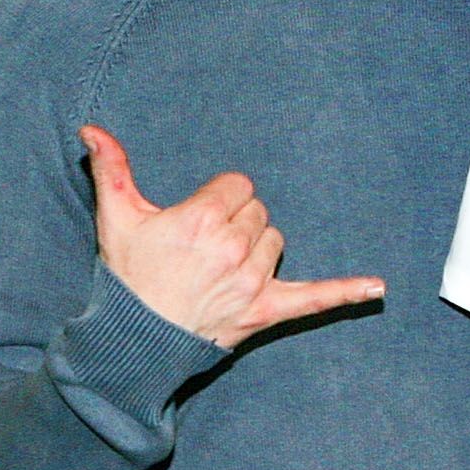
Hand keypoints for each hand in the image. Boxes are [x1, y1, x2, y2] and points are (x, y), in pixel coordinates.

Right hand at [80, 124, 382, 349]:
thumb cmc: (127, 278)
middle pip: (258, 211)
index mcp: (202, 218)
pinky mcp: (267, 310)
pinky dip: (346, 292)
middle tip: (203, 249)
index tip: (197, 220)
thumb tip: (91, 128)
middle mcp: (233, 247)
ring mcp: (253, 280)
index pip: (237, 186)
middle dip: (235, 223)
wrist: (134, 341)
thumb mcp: (115, 218)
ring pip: (276, 242)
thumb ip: (110, 167)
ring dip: (257, 250)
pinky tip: (377, 286)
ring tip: (222, 270)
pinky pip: (315, 297)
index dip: (217, 199)